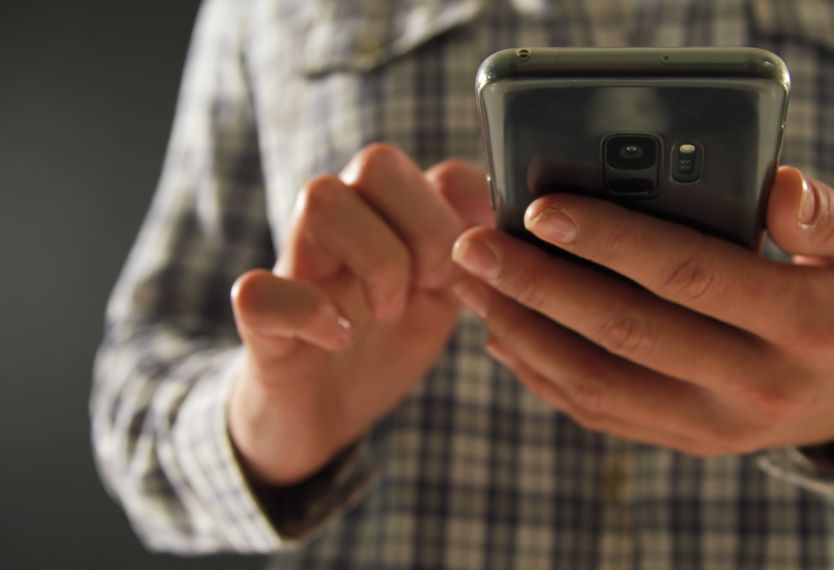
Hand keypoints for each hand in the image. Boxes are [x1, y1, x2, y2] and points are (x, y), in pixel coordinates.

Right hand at [228, 145, 490, 484]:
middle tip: (431, 287)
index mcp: (390, 217)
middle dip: (426, 229)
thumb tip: (503, 215)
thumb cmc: (383, 346)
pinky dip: (310, 313)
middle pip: (377, 161)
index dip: (464, 207)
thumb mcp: (443, 299)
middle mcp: (340, 225)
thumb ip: (472, 255)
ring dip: (376, 261)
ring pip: (320, 197)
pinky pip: (258, 288)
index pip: (436, 165)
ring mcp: (295, 264)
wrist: (319, 417)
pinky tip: (338, 339)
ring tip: (388, 312)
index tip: (474, 264)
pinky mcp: (260, 318)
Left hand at [451, 166, 833, 463]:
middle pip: (627, 332)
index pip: (691, 275)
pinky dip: (545, 377)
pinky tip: (504, 334)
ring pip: (600, 383)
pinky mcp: (688, 440)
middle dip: (540, 285)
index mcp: (809, 323)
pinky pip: (603, 415)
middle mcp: (758, 385)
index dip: (612, 241)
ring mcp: (718, 425)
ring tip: (471, 285)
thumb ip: (830, 212)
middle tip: (474, 245)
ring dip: (524, 332)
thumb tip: (775, 185)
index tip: (542, 208)